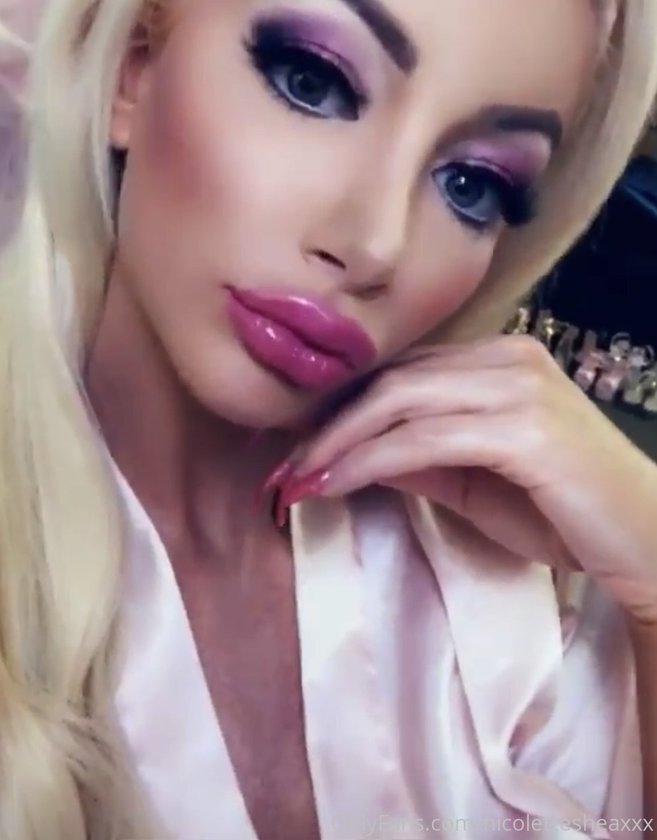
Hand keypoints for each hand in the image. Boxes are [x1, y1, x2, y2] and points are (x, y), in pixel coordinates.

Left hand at [266, 335, 656, 625]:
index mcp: (499, 358)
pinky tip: (335, 483)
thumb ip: (420, 457)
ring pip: (401, 402)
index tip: (293, 446)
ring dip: (337, 444)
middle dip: (327, 426)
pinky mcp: (522, 428)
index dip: (341, 407)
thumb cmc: (565, 514)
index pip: (401, 372)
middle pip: (392, 380)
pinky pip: (425, 439)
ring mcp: (517, 387)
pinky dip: (370, 461)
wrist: (648, 542)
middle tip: (279, 470)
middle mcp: (508, 357)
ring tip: (294, 481)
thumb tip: (351, 452)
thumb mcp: (475, 482)